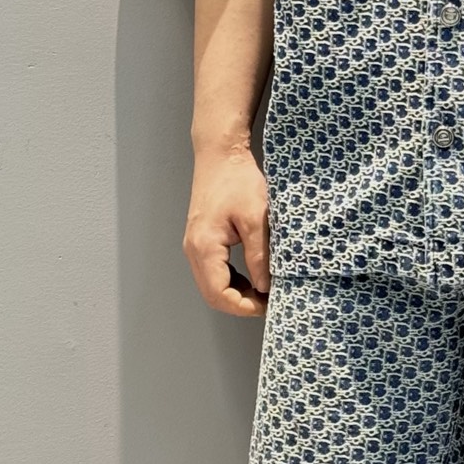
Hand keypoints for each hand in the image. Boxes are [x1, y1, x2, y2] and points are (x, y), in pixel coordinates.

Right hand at [183, 145, 270, 315]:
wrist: (220, 156)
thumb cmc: (237, 181)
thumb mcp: (257, 218)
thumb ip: (260, 255)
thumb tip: (265, 286)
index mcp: (204, 247)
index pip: (219, 294)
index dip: (244, 307)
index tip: (268, 305)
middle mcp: (194, 250)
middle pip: (212, 294)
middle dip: (241, 304)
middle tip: (269, 302)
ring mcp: (195, 246)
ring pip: (212, 284)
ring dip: (237, 294)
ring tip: (264, 292)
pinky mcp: (202, 240)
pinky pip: (214, 271)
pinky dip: (232, 280)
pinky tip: (252, 277)